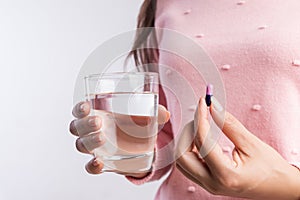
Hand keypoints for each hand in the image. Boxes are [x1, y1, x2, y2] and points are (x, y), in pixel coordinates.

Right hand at [69, 101, 169, 177]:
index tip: (86, 105)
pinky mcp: (101, 162)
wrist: (139, 145)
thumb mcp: (144, 116)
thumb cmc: (135, 124)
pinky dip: (92, 166)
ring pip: (82, 145)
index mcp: (97, 114)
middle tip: (98, 122)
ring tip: (102, 138)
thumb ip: (154, 113)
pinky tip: (99, 163)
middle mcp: (92, 130)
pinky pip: (90, 166)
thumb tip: (165, 113)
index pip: (80, 110)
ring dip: (89, 141)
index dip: (79, 108)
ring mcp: (95, 147)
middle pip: (77, 127)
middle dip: (85, 124)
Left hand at [176, 97, 299, 198]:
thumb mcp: (252, 144)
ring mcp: (207, 185)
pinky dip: (188, 148)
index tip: (203, 102)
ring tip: (202, 127)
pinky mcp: (207, 182)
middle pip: (181, 155)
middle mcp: (212, 183)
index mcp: (226, 175)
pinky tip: (200, 138)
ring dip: (186, 140)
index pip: (202, 142)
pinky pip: (187, 165)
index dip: (200, 118)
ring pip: (181, 161)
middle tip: (202, 118)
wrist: (281, 190)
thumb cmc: (271, 169)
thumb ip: (229, 124)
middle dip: (187, 132)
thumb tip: (212, 105)